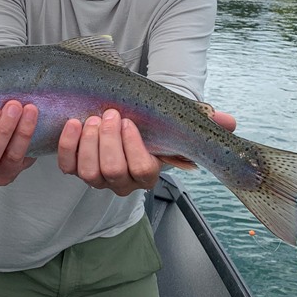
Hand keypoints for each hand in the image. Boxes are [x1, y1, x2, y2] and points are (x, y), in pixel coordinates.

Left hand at [56, 107, 237, 196]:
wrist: (122, 117)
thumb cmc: (149, 122)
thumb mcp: (174, 120)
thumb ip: (202, 122)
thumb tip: (229, 121)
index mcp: (148, 173)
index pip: (143, 170)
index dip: (133, 147)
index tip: (129, 120)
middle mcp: (123, 182)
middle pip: (112, 172)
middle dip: (109, 141)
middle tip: (110, 114)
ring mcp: (97, 178)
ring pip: (89, 172)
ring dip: (89, 142)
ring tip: (92, 118)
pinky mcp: (76, 168)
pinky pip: (67, 166)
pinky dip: (68, 145)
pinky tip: (73, 123)